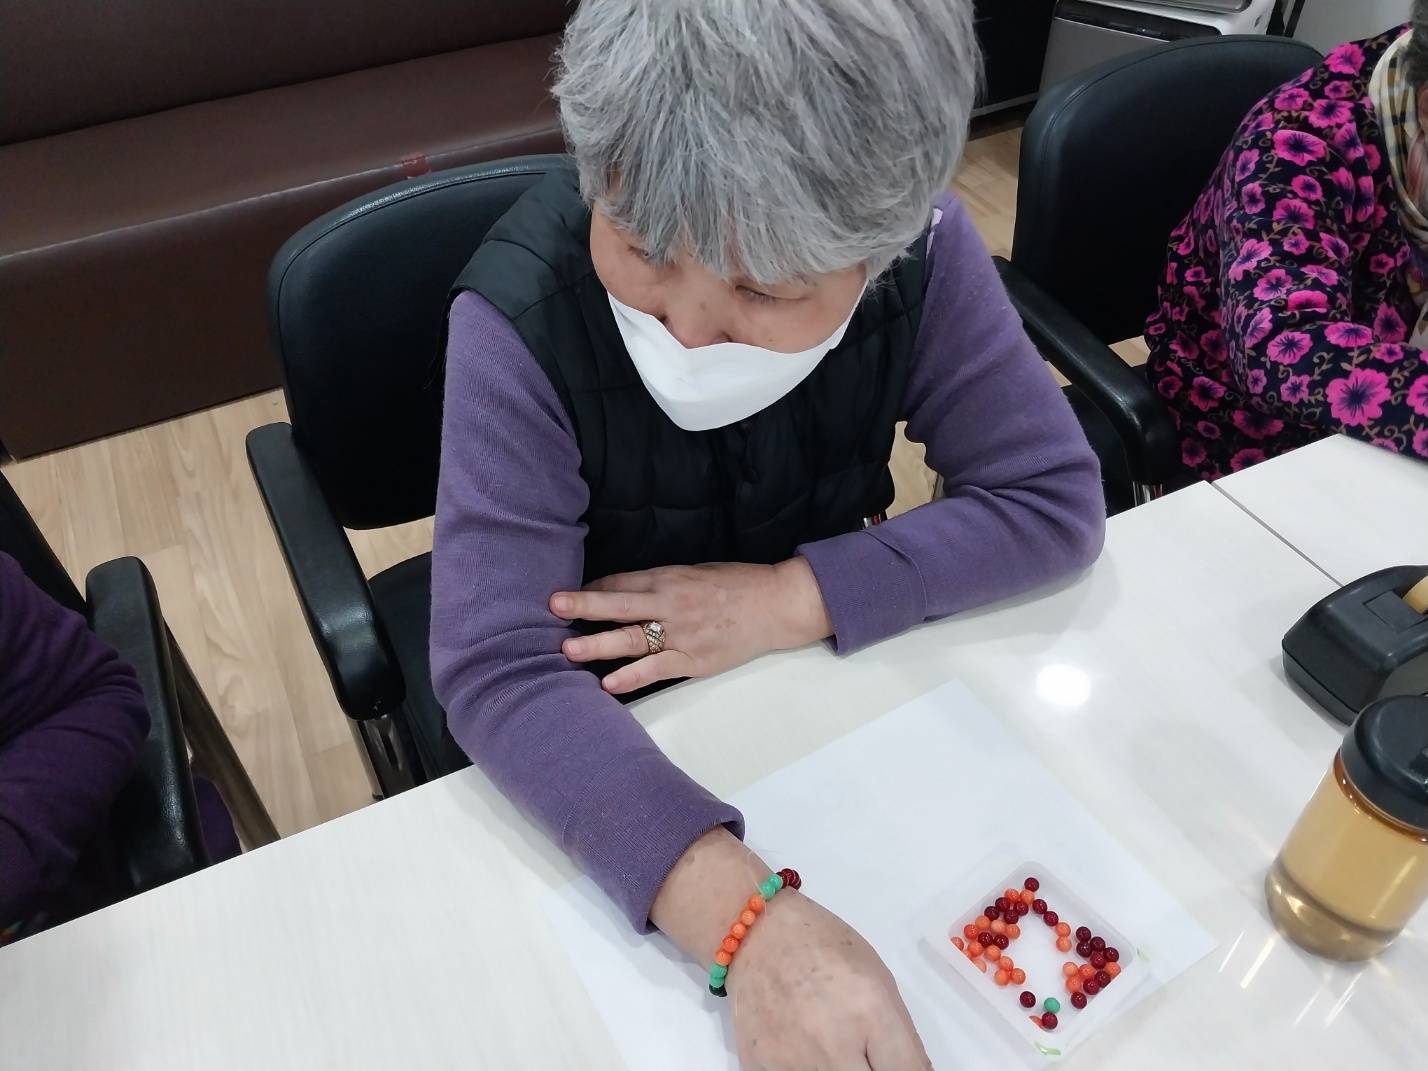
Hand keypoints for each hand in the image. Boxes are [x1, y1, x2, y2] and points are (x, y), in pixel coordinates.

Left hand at [550, 558, 831, 693]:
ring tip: (567, 649)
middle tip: (552, 605)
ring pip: (632, 639)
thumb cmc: (733, 585)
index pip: (620, 582)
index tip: (564, 597)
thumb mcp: (693, 572)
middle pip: (619, 604)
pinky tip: (608, 683)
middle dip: (584, 605)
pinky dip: (632, 676)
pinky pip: (656, 669)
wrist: (774, 605)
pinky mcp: (693, 660)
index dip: (591, 589)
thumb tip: (618, 589)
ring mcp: (681, 634)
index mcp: (668, 578)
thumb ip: (657, 582)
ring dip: (598, 644)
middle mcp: (670, 604)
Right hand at [729, 893, 930, 1070]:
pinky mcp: (758, 1066)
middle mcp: (832, 1041)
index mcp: (870, 1011)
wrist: (756, 932)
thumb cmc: (823, 944)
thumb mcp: (878, 978)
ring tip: (830, 1044)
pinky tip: (801, 1047)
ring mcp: (791, 1060)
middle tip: (863, 1057)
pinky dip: (802, 1068)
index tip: (899, 1068)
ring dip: (837, 1070)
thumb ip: (899, 1037)